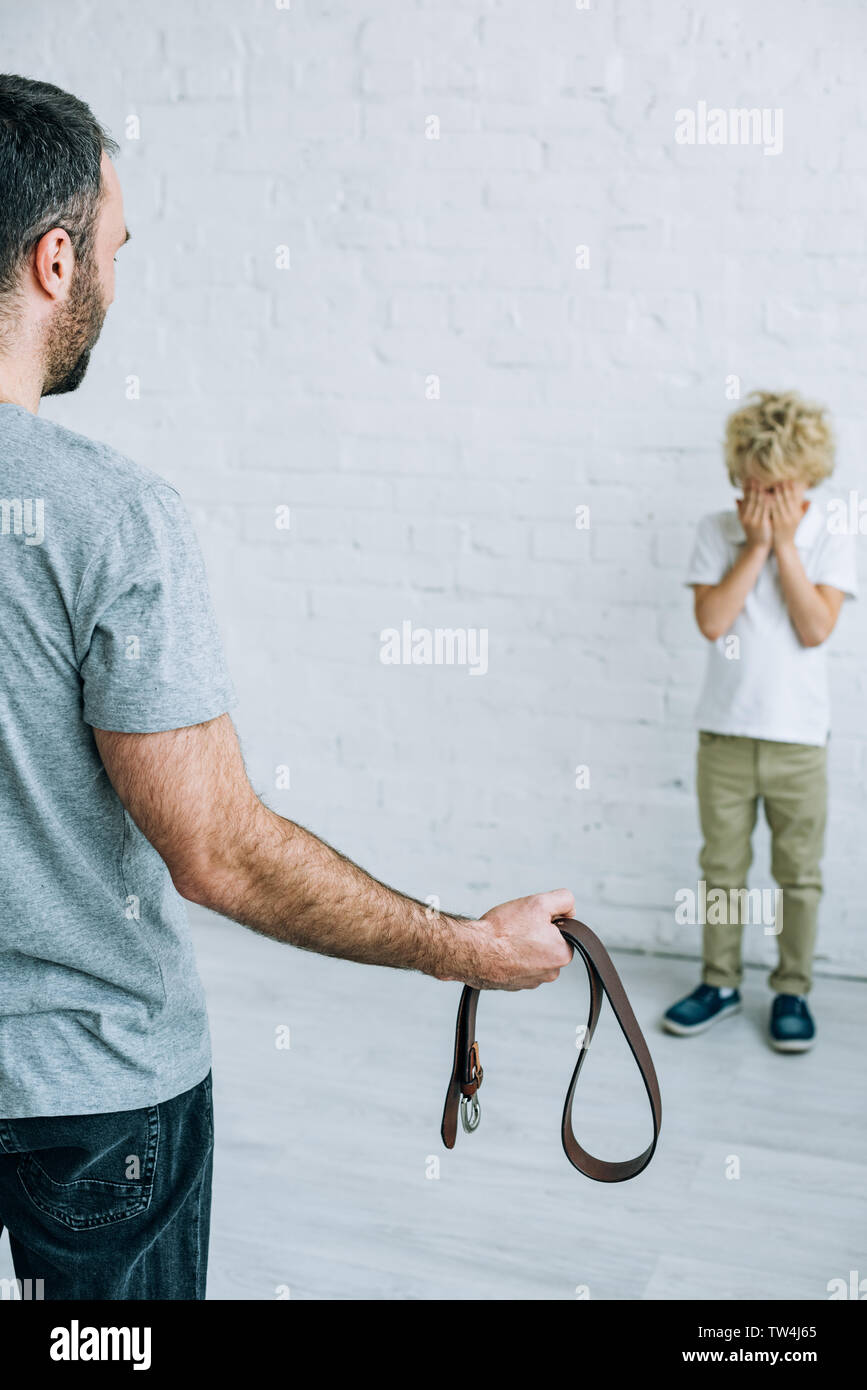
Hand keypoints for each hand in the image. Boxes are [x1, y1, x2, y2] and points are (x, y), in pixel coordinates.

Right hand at [446, 889, 574, 990]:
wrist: (471, 952)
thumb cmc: (504, 930)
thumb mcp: (539, 903)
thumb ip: (564, 900)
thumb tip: (570, 910)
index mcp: (562, 955)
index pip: (563, 931)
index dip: (547, 920)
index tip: (531, 919)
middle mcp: (549, 974)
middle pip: (547, 943)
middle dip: (535, 933)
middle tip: (516, 926)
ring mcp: (530, 982)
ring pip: (531, 954)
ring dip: (521, 945)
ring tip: (505, 938)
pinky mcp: (512, 986)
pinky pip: (516, 965)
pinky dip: (509, 956)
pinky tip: (497, 949)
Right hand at [736, 478, 772, 548]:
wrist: (757, 547)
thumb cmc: (754, 532)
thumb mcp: (745, 520)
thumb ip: (741, 509)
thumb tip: (736, 498)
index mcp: (742, 514)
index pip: (744, 497)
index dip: (746, 487)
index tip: (749, 477)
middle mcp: (746, 516)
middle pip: (750, 498)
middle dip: (754, 486)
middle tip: (756, 475)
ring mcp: (753, 520)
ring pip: (758, 502)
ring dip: (762, 490)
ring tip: (765, 481)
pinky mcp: (761, 524)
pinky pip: (766, 509)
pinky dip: (768, 501)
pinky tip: (772, 494)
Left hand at [769, 479, 807, 547]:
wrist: (784, 546)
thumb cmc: (790, 531)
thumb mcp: (799, 521)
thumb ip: (803, 510)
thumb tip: (810, 500)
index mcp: (798, 514)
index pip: (795, 498)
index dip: (792, 488)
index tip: (789, 479)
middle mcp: (792, 516)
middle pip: (788, 499)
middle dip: (784, 488)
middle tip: (780, 477)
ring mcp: (785, 520)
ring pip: (780, 503)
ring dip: (777, 493)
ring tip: (772, 484)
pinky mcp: (777, 523)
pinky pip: (773, 511)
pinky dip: (770, 503)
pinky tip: (766, 496)